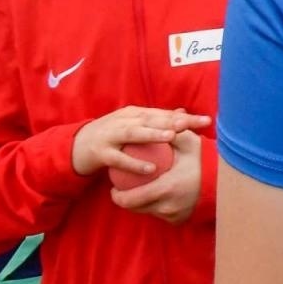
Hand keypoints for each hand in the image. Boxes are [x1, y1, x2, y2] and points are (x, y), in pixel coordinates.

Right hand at [72, 106, 210, 177]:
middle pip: (151, 119)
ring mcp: (110, 135)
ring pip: (134, 133)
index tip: (206, 121)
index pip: (163, 113)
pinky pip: (119, 159)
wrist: (75, 147)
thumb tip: (183, 113)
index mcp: (134, 113)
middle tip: (192, 125)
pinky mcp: (100, 152)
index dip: (185, 117)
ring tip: (172, 137)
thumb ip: (156, 121)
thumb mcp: (133, 126)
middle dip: (173, 121)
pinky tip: (150, 170)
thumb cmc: (112, 137)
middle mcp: (123, 120)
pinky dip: (134, 164)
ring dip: (153, 134)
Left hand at [112, 129, 202, 224]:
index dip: (118, 196)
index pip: (130, 199)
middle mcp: (167, 206)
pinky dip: (155, 206)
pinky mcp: (180, 220)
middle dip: (125, 200)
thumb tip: (149, 122)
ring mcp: (174, 215)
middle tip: (123, 188)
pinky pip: (160, 214)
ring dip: (140, 203)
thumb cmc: (205, 159)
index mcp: (166, 188)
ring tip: (137, 190)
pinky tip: (154, 196)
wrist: (227, 179)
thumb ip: (167, 133)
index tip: (115, 186)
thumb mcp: (188, 142)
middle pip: (136, 208)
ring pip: (147, 212)